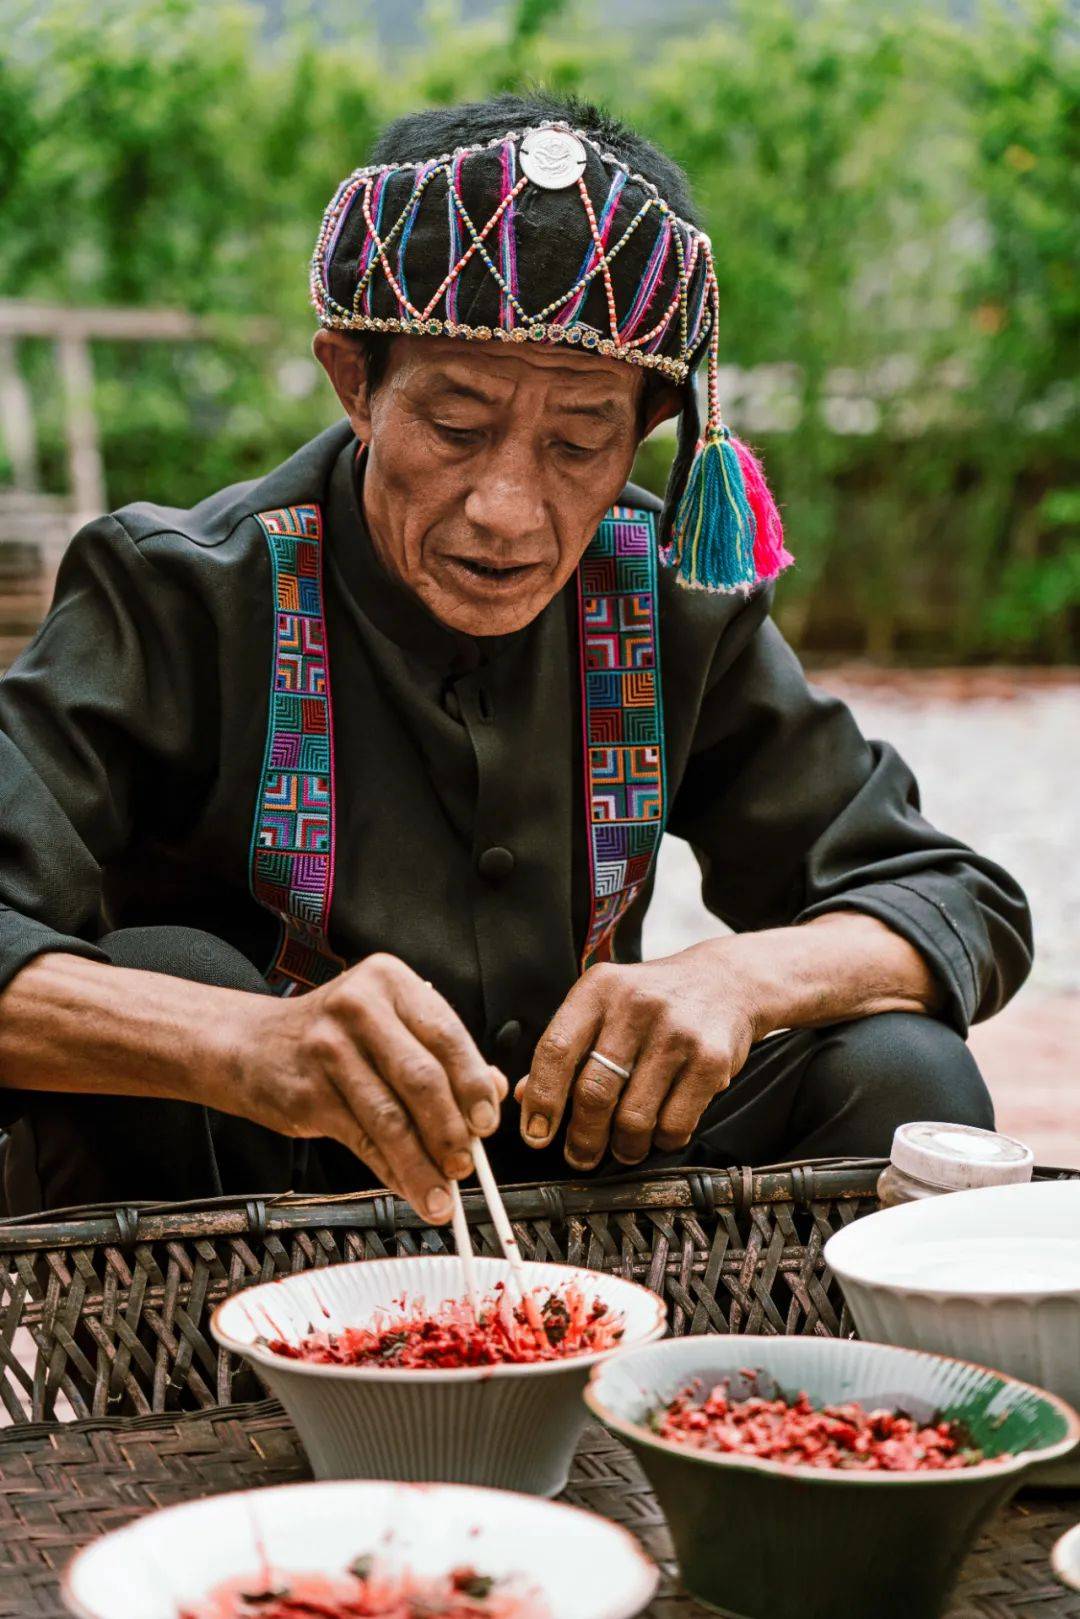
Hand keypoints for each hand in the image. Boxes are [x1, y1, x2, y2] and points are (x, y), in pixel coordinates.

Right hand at [228, 953, 505, 1221]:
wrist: (250, 1043)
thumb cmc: (333, 1034)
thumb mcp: (387, 1023)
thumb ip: (440, 1053)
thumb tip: (493, 1092)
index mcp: (390, 982)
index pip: (446, 1034)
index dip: (473, 1083)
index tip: (488, 1122)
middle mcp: (358, 1007)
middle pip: (421, 1078)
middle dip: (451, 1130)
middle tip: (467, 1165)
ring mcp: (327, 1049)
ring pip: (390, 1118)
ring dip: (422, 1165)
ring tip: (442, 1196)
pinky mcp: (307, 1092)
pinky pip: (361, 1140)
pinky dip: (391, 1171)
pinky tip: (408, 1187)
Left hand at [515, 941, 758, 1169]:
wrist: (725, 981)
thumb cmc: (652, 999)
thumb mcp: (603, 1005)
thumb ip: (566, 1047)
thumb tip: (524, 1095)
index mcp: (598, 990)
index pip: (556, 1050)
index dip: (542, 1099)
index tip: (536, 1135)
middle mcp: (636, 1006)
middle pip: (595, 1092)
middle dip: (583, 1138)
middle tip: (580, 1156)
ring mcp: (676, 1033)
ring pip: (634, 1117)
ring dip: (624, 1146)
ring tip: (623, 1147)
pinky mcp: (711, 1059)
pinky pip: (676, 1124)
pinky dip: (663, 1141)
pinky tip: (659, 1133)